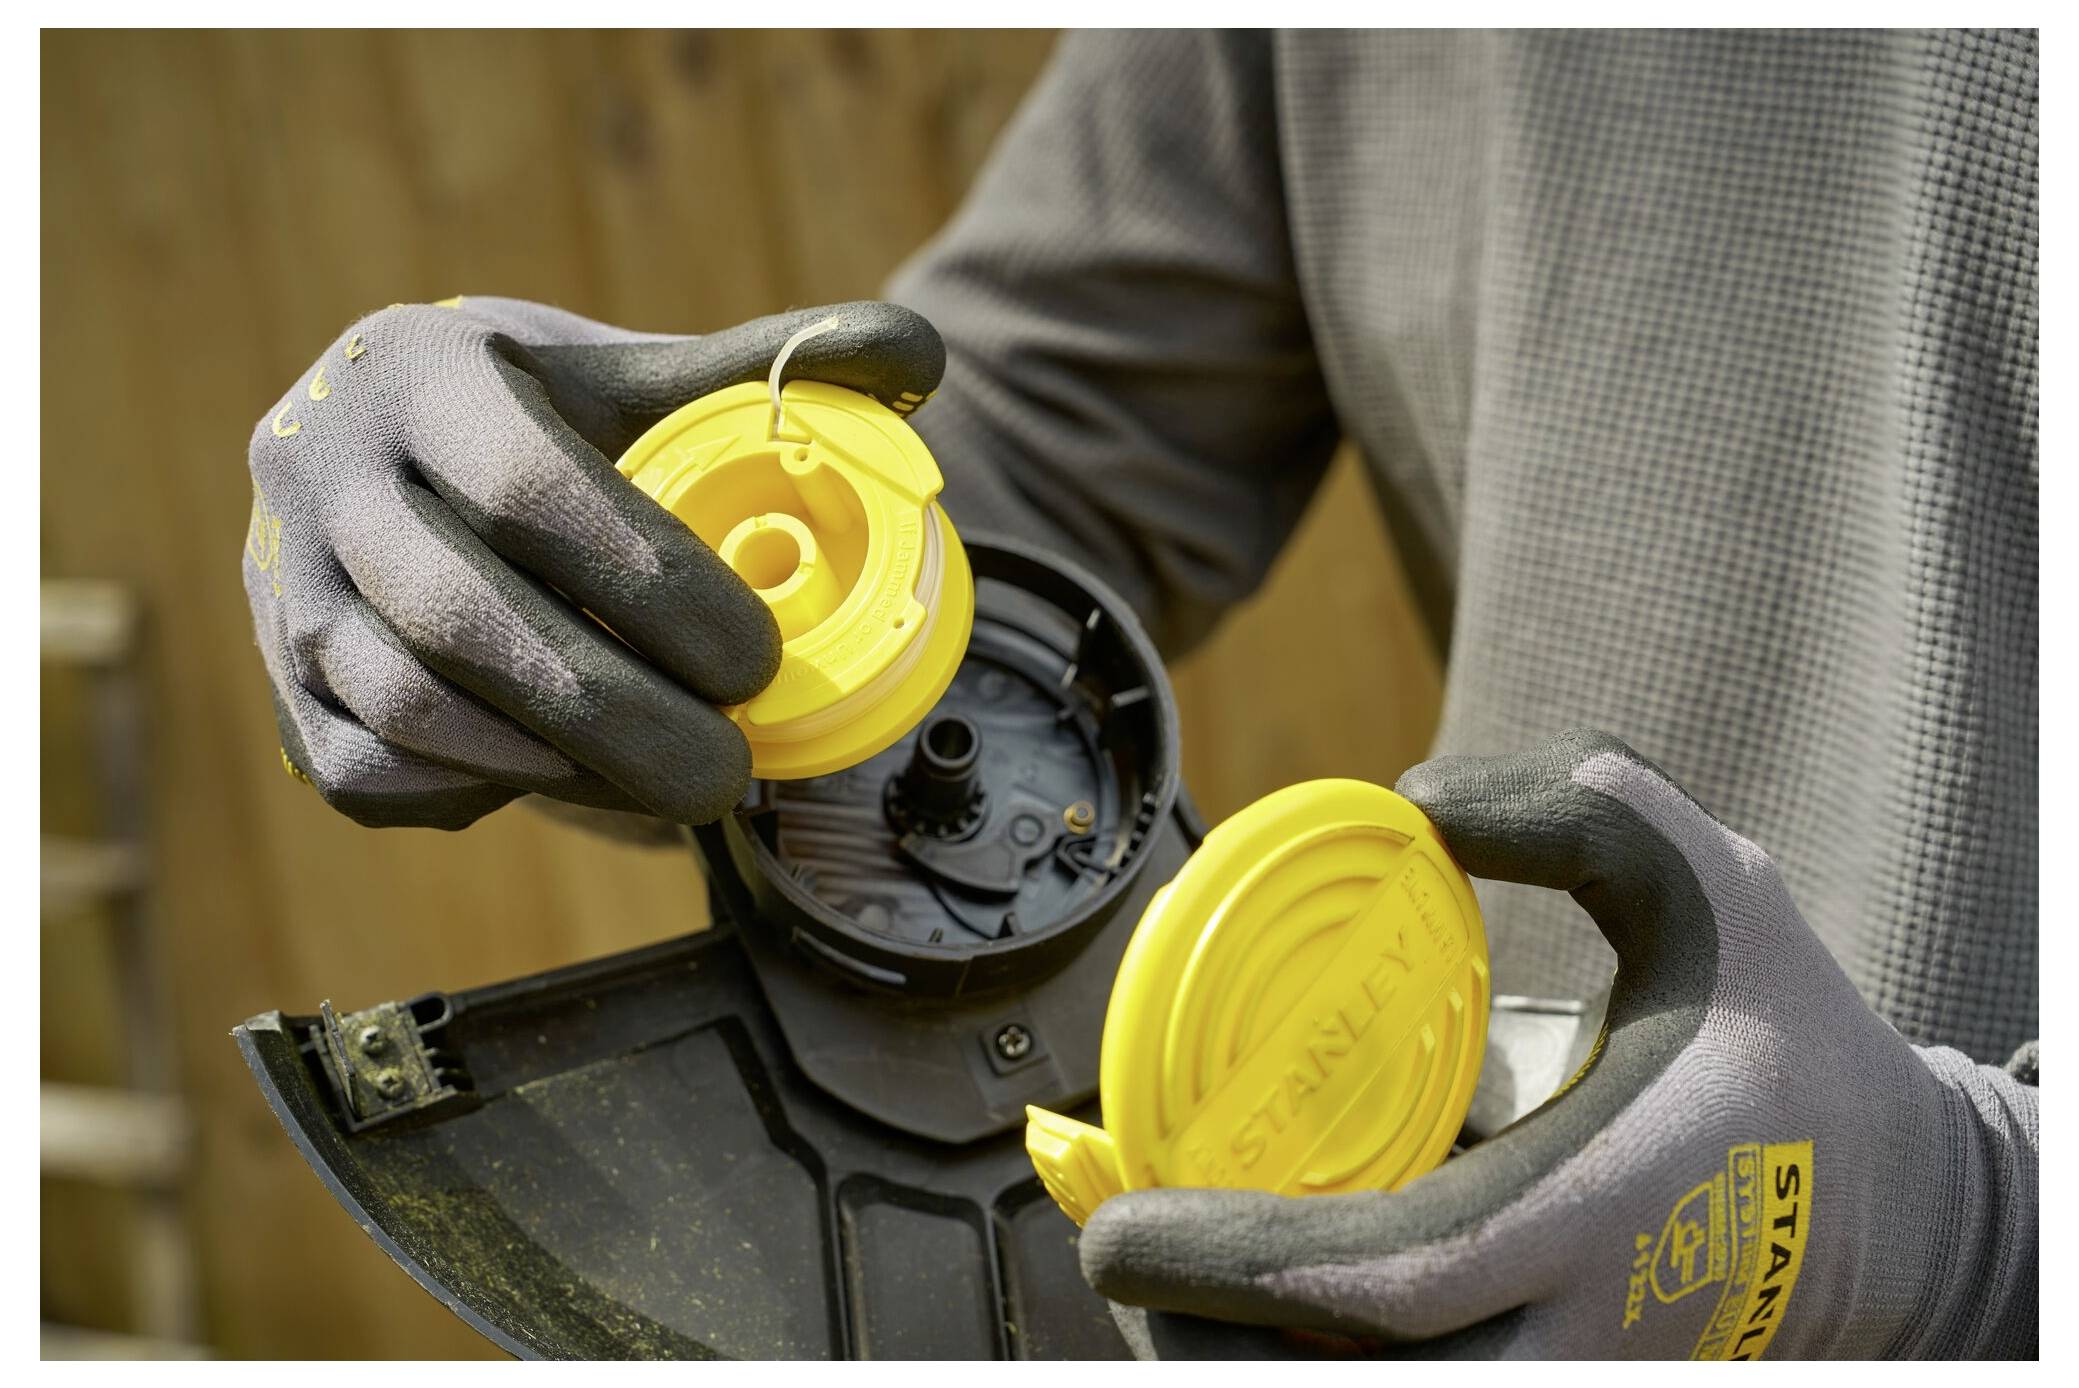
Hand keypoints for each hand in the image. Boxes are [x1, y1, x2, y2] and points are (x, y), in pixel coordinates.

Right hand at [242, 297, 942, 828]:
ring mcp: (281, 585)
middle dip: (620, 716)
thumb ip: (769, 366)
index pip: (529, 486)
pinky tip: (564, 776)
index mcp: (420, 371)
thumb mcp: (636, 374)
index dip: (655, 585)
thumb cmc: (544, 419)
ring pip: (411, 709)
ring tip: (671, 780)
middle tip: (733, 773)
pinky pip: (371, 773)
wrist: (394, 459)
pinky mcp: (278, 686)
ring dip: (559, 766)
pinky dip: (482, 794)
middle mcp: (319, 472)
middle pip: (465, 620)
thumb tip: (919, 353)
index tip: (759, 660)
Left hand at [1079, 729, 2037, 1358]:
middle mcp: (1586, 1330)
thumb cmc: (1789, 1031)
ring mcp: (1581, 1379)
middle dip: (1208, 1352)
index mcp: (1606, 1207)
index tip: (1116, 1225)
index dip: (1237, 1265)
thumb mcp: (1710, 882)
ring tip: (1160, 1289)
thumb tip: (1415, 802)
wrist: (1900, 1195)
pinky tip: (1249, 1305)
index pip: (1393, 1278)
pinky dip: (1313, 1361)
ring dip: (1246, 1369)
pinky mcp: (1570, 1386)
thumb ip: (1577, 818)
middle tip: (1113, 1261)